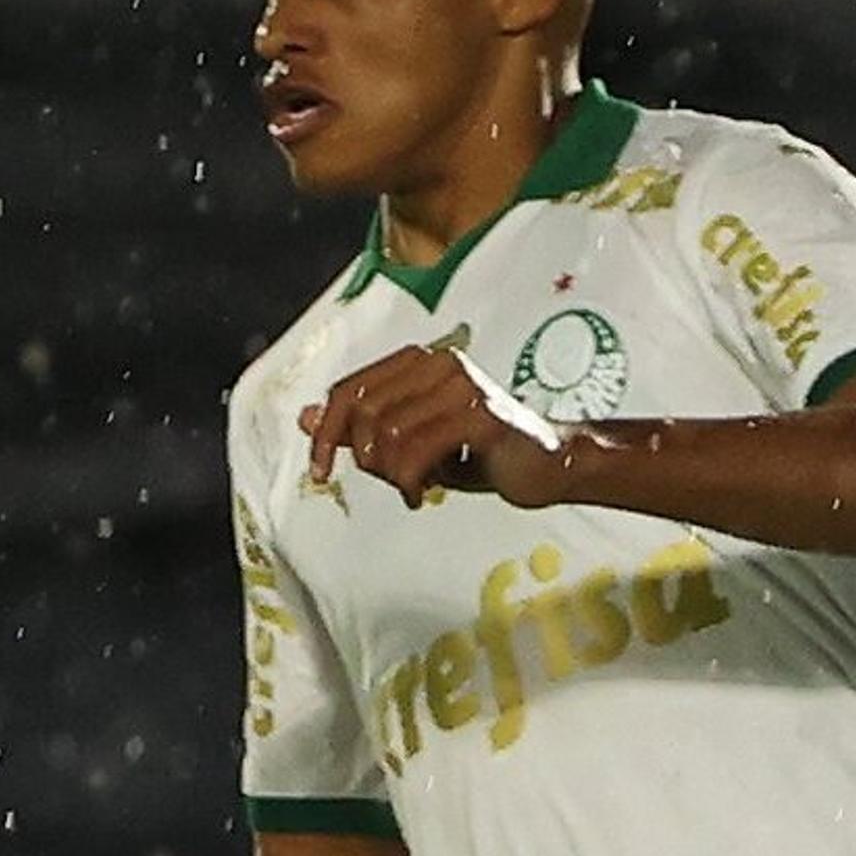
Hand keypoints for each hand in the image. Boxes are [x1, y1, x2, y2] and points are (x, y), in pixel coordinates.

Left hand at [300, 343, 570, 508]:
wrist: (549, 464)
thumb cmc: (481, 452)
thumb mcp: (414, 439)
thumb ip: (365, 427)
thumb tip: (307, 418)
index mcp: (421, 361)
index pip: (349, 388)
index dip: (326, 431)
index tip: (319, 471)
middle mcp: (440, 363)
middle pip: (364, 410)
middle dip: (366, 457)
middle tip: (391, 481)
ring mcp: (462, 387)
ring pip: (388, 433)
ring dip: (392, 474)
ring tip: (412, 488)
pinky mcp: (481, 417)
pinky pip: (418, 450)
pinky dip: (410, 481)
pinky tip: (423, 494)